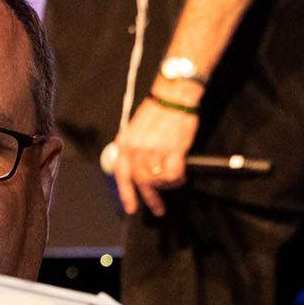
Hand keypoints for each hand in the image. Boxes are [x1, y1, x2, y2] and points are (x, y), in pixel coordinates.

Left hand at [108, 94, 200, 218]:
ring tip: (173, 183)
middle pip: (142, 182)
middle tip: (158, 208)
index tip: (131, 208)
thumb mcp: (135, 129)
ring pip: (158, 181)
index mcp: (126, 144)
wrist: (174, 97)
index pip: (122, 176)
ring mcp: (155, 151)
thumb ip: (131, 147)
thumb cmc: (157, 111)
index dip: (126, 195)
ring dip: (167, 186)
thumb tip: (130, 166)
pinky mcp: (173, 150)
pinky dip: (177, 180)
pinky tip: (181, 177)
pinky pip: (173, 175)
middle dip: (151, 198)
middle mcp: (138, 150)